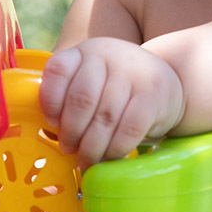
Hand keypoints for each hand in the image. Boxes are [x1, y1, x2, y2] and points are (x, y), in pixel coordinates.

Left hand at [39, 38, 183, 167]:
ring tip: (86, 160)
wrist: (167, 81)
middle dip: (71, 131)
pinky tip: (108, 157)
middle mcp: (109, 55)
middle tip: (68, 149)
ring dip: (92, 147)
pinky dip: (115, 149)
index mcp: (86, 51)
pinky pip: (129, 128)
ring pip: (105, 117)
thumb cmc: (118, 89)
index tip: (51, 123)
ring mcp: (133, 72)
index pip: (58, 70)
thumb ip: (69, 94)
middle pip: (82, 99)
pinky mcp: (153, 93)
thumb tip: (44, 131)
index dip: (49, 100)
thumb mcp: (94, 79)